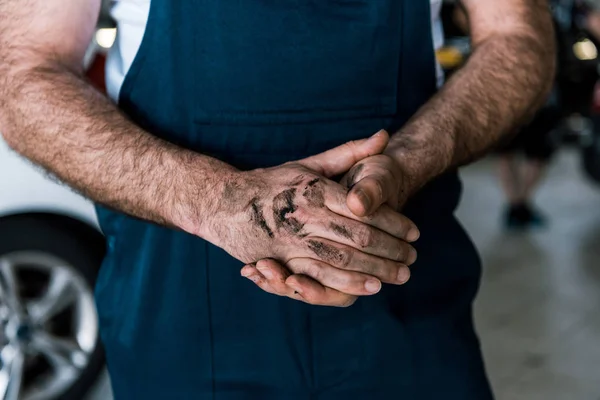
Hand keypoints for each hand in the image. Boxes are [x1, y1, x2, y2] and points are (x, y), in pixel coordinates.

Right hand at [203, 131, 418, 291]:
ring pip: (343, 260)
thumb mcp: (309, 164)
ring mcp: (293, 241)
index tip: (414, 232)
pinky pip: (320, 276)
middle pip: (359, 238)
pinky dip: (347, 283)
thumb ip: (348, 154)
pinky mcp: (282, 260)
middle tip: (413, 258)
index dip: (394, 222)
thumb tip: (383, 136)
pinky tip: (369, 287)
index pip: (364, 209)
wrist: (225, 203)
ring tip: (400, 275)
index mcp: (315, 189)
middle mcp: (305, 215)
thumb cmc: (273, 183)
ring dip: (376, 270)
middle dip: (391, 250)